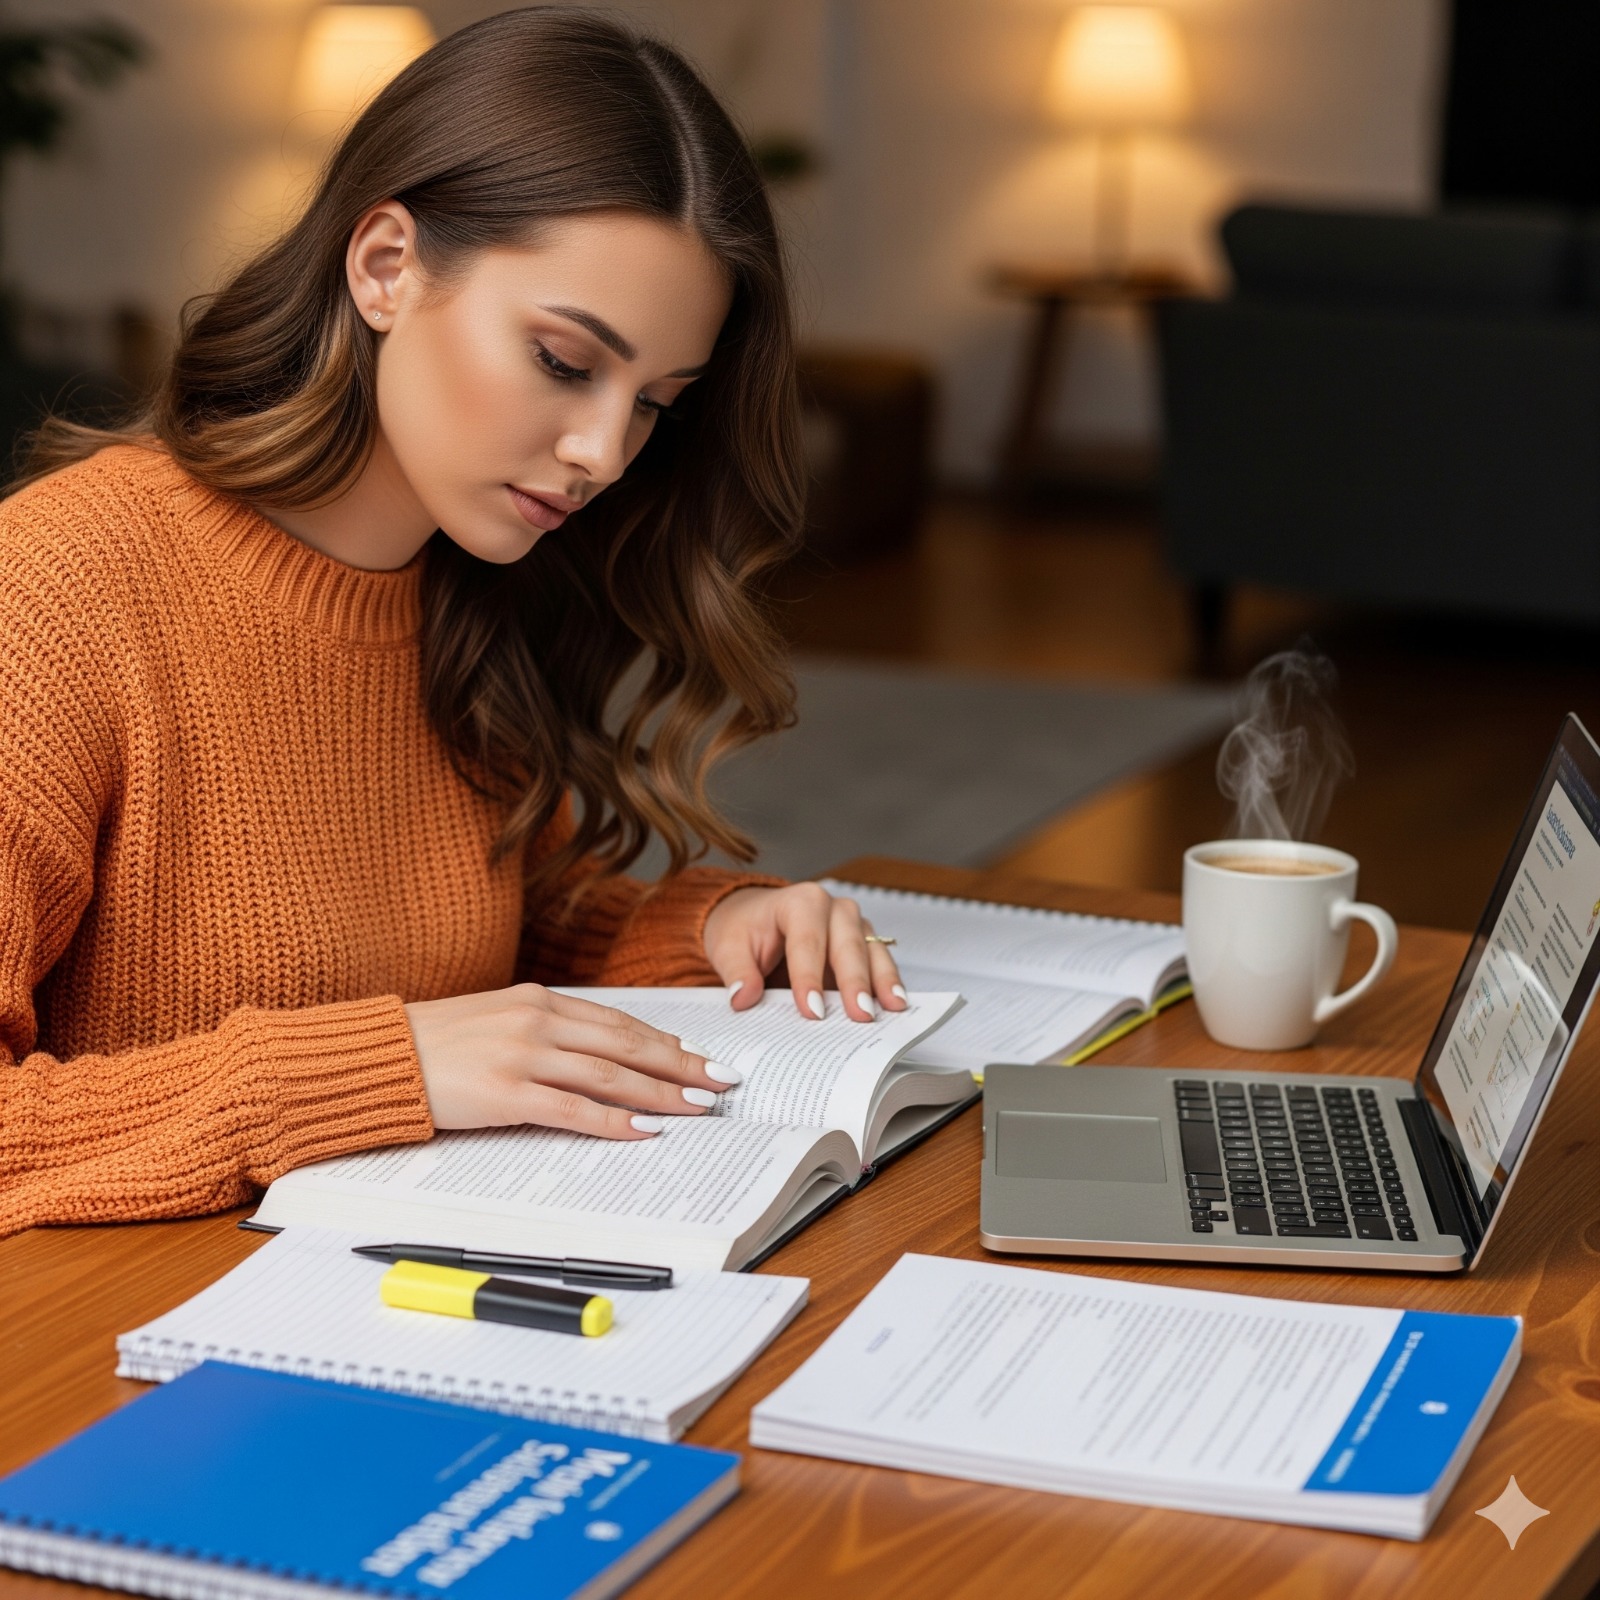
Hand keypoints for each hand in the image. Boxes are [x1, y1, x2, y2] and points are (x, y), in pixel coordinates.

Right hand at [404, 984, 739, 1137]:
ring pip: (610, 1076)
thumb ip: (546, 1030)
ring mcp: (523, 1055)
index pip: (620, 1023)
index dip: (666, 1043)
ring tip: (698, 1108)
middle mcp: (538, 1020)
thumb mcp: (498, 1020)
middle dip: (682, 1066)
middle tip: (721, 1083)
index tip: (701, 1058)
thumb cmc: (437, 1043)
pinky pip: (573, 1109)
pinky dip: (614, 1120)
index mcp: (540, 1000)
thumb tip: (598, 1055)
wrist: (380, 1057)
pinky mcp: (506, 1092)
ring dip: (661, 1094)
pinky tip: (644, 1129)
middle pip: (627, 1046)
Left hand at [702, 882, 906, 1022]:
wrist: (753, 919)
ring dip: (881, 982)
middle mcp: (833, 908)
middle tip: (859, 1015)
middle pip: (848, 945)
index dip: (809, 977)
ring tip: (890, 1010)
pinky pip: (880, 963)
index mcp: (800, 901)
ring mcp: (854, 925)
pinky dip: (888, 984)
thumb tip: (744, 997)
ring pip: (872, 952)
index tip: (811, 1010)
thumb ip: (737, 972)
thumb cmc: (744, 930)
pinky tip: (895, 1005)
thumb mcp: (729, 947)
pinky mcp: (864, 944)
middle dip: (854, 982)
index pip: (807, 941)